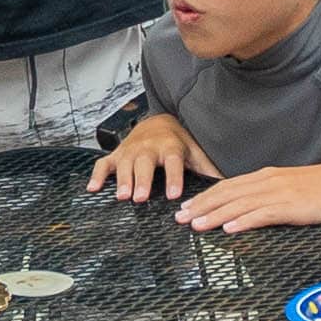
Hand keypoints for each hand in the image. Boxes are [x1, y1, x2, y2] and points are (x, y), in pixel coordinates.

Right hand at [88, 114, 209, 202]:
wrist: (158, 122)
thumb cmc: (178, 143)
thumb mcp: (195, 152)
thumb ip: (207, 170)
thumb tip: (227, 188)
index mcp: (171, 147)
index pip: (173, 162)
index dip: (173, 178)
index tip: (173, 195)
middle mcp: (149, 147)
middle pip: (145, 163)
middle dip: (142, 180)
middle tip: (140, 198)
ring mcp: (131, 150)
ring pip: (125, 164)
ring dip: (123, 180)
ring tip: (122, 196)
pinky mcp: (117, 154)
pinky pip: (104, 164)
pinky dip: (97, 175)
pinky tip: (93, 189)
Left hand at [178, 162, 320, 233]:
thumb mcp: (289, 189)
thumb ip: (267, 196)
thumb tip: (246, 209)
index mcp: (266, 177)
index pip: (227, 186)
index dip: (205, 197)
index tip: (186, 208)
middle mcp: (268, 181)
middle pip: (227, 194)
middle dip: (202, 206)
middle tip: (180, 218)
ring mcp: (280, 193)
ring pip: (239, 204)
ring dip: (215, 215)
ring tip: (196, 225)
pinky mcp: (292, 207)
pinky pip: (263, 214)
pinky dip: (244, 221)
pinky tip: (229, 229)